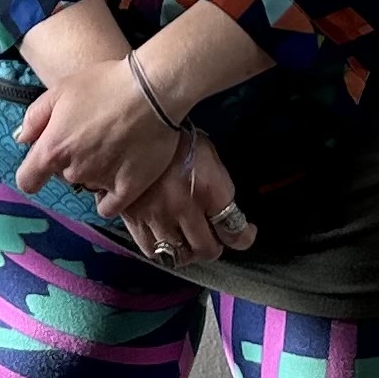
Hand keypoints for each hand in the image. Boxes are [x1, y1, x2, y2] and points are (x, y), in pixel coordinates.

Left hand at [14, 50, 185, 218]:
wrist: (152, 90)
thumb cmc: (103, 84)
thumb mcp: (60, 90)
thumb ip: (35, 118)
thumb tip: (22, 140)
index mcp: (53, 148)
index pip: (27, 181)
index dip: (33, 173)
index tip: (43, 164)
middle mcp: (74, 171)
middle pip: (63, 176)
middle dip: (71, 159)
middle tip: (90, 136)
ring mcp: (102, 182)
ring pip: (88, 184)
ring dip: (94, 171)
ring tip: (112, 146)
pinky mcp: (129, 189)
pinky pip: (111, 206)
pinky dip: (111, 196)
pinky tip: (118, 176)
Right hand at [120, 135, 255, 264]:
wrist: (140, 122)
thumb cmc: (179, 137)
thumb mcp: (210, 156)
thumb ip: (221, 189)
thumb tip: (230, 215)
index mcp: (209, 189)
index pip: (234, 231)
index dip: (244, 237)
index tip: (245, 232)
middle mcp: (184, 207)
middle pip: (206, 250)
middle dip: (213, 246)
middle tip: (212, 236)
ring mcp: (156, 215)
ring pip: (177, 255)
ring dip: (187, 251)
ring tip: (187, 240)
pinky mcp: (132, 217)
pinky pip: (150, 249)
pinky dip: (160, 248)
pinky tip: (164, 236)